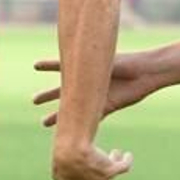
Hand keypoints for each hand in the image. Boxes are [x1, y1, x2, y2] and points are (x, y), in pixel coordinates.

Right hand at [33, 52, 158, 126]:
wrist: (146, 74)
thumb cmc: (126, 63)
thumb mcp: (102, 59)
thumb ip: (87, 60)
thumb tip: (70, 48)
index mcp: (86, 68)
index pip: (61, 66)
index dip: (48, 65)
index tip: (35, 65)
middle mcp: (89, 83)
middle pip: (63, 90)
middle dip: (48, 95)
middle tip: (33, 100)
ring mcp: (96, 96)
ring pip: (73, 108)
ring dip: (59, 115)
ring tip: (45, 123)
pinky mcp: (107, 107)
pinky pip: (90, 117)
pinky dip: (80, 124)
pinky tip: (69, 131)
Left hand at [51, 138, 132, 179]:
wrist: (70, 153)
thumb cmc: (62, 162)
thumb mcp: (59, 176)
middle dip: (102, 170)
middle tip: (100, 158)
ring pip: (112, 170)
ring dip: (111, 160)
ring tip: (113, 152)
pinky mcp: (111, 171)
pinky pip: (124, 167)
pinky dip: (127, 161)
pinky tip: (127, 155)